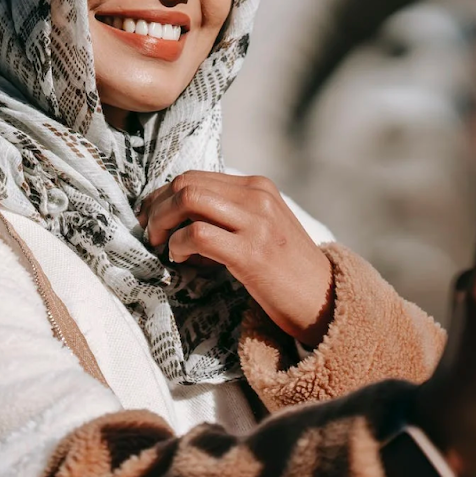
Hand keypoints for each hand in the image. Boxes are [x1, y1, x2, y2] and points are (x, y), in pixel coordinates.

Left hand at [138, 171, 333, 346]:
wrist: (324, 300)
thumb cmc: (286, 270)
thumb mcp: (262, 227)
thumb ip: (230, 214)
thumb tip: (178, 215)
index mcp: (258, 186)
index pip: (195, 176)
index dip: (163, 196)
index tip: (152, 218)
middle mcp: (257, 197)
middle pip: (186, 183)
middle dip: (157, 208)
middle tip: (151, 234)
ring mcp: (256, 223)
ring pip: (188, 200)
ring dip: (163, 224)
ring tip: (163, 247)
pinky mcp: (251, 253)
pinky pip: (197, 235)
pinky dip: (178, 246)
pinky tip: (180, 260)